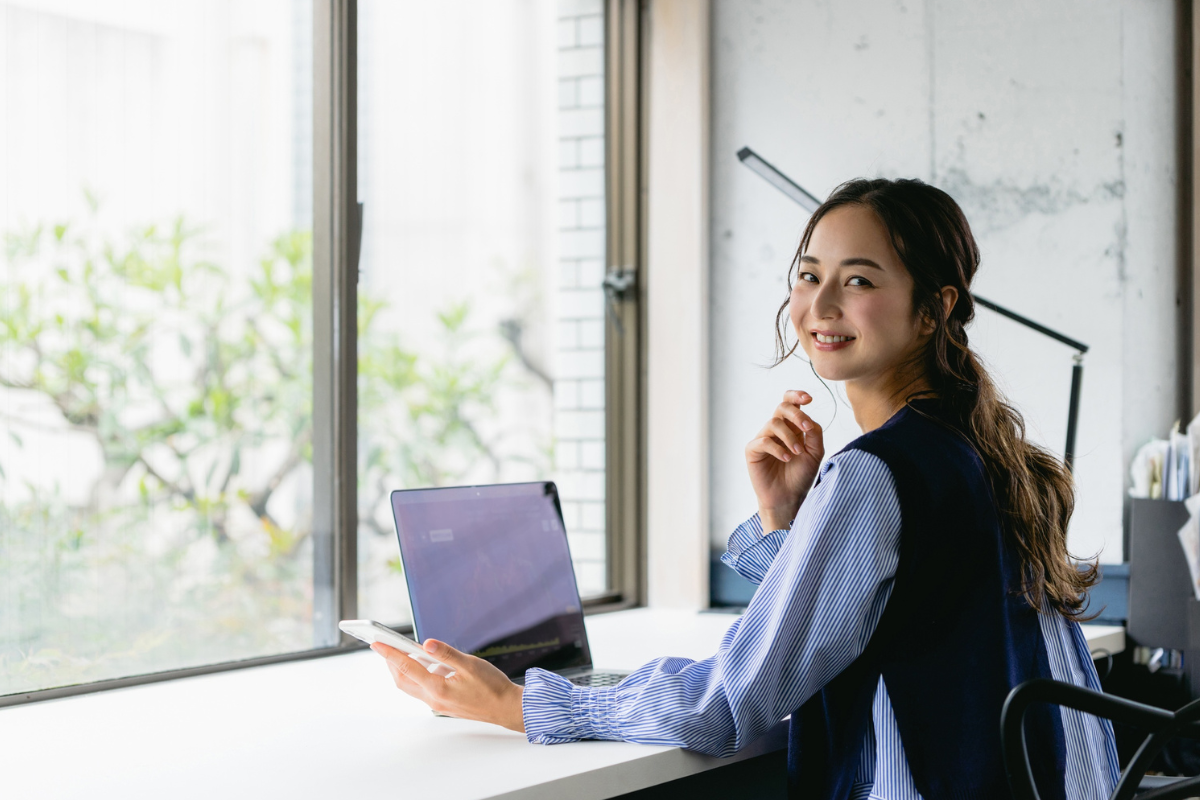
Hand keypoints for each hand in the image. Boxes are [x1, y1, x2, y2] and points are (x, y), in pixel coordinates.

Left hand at [370, 639, 524, 732]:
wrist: (506, 708)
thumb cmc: (492, 687)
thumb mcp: (471, 664)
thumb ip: (447, 653)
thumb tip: (426, 644)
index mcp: (438, 688)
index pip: (407, 667)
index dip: (390, 654)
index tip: (377, 644)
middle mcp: (434, 699)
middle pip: (402, 680)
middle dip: (391, 663)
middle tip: (384, 646)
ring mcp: (438, 704)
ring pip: (411, 687)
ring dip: (402, 671)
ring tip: (400, 653)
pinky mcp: (443, 705)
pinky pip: (422, 690)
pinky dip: (416, 676)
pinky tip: (423, 665)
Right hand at [745, 390, 823, 530]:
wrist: (788, 498)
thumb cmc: (801, 475)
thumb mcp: (815, 453)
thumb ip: (815, 434)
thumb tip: (809, 418)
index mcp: (792, 427)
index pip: (791, 403)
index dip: (797, 395)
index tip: (809, 399)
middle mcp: (777, 430)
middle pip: (782, 407)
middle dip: (796, 414)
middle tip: (806, 428)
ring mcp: (763, 439)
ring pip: (774, 423)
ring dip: (789, 437)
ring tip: (797, 453)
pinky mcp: (753, 450)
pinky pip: (763, 441)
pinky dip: (777, 448)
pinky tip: (786, 459)